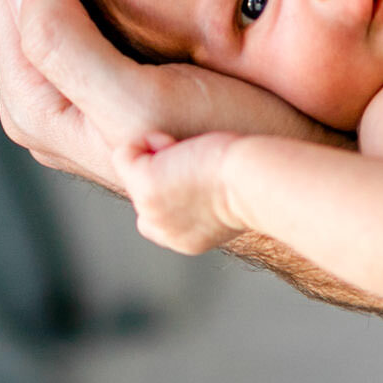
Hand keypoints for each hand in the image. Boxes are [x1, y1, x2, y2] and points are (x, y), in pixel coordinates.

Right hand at [113, 131, 244, 255]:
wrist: (256, 182)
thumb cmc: (258, 180)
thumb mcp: (227, 198)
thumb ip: (205, 200)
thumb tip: (193, 176)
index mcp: (187, 240)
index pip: (161, 216)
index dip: (173, 187)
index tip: (202, 175)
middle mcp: (165, 232)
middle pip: (145, 192)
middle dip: (164, 171)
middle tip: (197, 164)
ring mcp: (151, 210)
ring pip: (135, 171)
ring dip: (160, 154)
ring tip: (191, 154)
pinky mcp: (144, 187)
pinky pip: (124, 155)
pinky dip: (146, 141)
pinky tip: (173, 143)